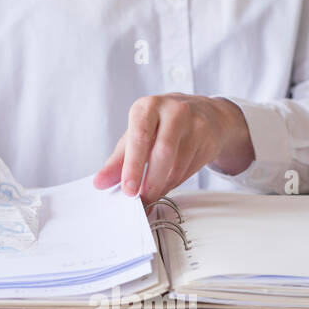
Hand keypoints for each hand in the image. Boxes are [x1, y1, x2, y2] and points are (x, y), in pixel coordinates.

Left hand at [93, 94, 253, 202]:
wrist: (205, 114)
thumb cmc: (163, 124)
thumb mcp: (137, 135)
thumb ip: (118, 160)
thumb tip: (100, 183)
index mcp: (148, 107)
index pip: (140, 136)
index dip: (133, 165)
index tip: (128, 189)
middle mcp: (173, 111)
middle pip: (163, 152)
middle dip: (150, 182)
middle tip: (141, 201)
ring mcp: (195, 124)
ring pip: (178, 165)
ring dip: (162, 187)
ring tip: (151, 196)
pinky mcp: (208, 139)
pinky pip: (189, 170)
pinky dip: (175, 183)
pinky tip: (167, 184)